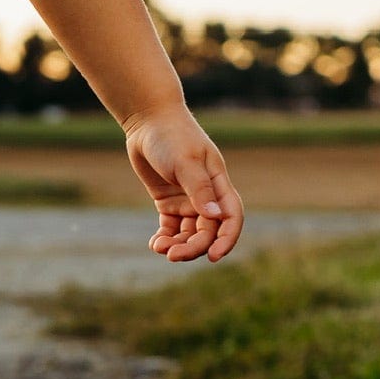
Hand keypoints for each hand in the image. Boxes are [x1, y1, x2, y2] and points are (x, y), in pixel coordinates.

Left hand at [124, 108, 245, 262]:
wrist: (148, 122)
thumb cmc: (171, 137)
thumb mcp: (185, 161)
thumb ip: (199, 189)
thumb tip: (214, 217)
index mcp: (218, 184)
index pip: (231, 217)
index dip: (227, 239)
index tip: (213, 256)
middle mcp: (206, 195)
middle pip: (208, 231)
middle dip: (194, 247)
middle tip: (173, 255)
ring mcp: (187, 200)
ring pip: (189, 233)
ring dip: (178, 245)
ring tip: (160, 248)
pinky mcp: (168, 202)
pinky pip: (171, 228)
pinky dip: (165, 238)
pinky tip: (156, 244)